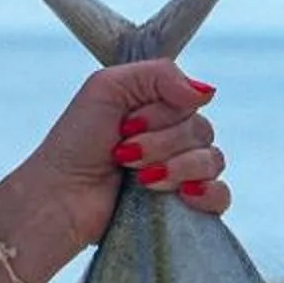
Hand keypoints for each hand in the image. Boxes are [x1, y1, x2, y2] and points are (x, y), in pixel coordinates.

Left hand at [0, 60, 231, 279]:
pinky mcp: (184, 207)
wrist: (61, 195)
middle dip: (160, 142)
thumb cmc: (76, 141)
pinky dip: (207, 192)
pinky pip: (222, 196)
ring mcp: (180, 173)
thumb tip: (206, 93)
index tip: (125, 125)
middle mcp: (172, 139)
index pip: (192, 101)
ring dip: (174, 166)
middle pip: (202, 131)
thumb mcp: (107, 87)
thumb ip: (159, 75)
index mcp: (158, 109)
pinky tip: (183, 194)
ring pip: (213, 161)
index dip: (161, 114)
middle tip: (122, 153)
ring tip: (138, 178)